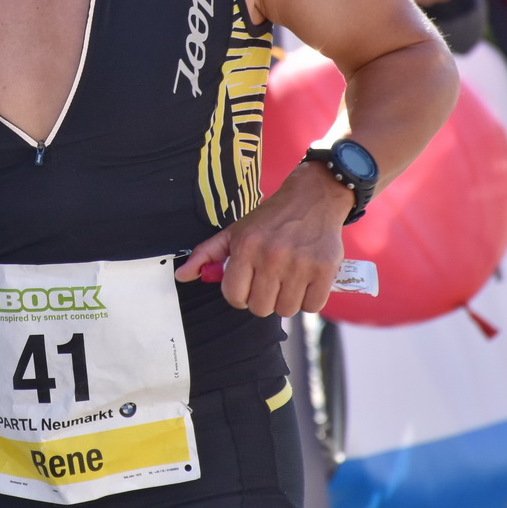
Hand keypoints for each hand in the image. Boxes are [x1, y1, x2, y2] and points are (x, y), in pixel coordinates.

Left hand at [173, 162, 350, 316]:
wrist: (313, 197)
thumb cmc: (270, 219)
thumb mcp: (235, 231)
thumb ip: (206, 254)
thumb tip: (182, 276)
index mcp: (246, 246)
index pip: (234, 296)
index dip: (240, 295)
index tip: (248, 285)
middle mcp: (271, 256)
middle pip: (260, 308)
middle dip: (263, 299)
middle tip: (269, 282)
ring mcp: (299, 264)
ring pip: (286, 310)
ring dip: (286, 300)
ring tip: (288, 280)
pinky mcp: (325, 270)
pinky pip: (311, 306)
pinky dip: (309, 299)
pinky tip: (306, 282)